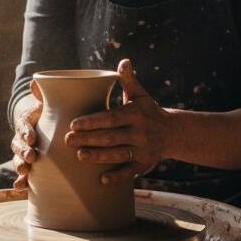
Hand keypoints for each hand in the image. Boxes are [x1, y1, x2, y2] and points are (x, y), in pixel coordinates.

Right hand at [10, 80, 42, 189]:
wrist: (48, 124)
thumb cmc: (50, 112)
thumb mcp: (47, 102)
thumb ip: (42, 94)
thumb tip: (35, 82)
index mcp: (26, 121)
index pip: (23, 125)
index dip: (26, 132)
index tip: (32, 137)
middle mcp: (22, 137)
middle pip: (18, 144)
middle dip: (23, 151)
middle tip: (32, 156)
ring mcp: (24, 152)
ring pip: (18, 159)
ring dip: (20, 165)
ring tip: (25, 171)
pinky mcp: (28, 165)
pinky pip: (22, 174)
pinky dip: (20, 181)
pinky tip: (20, 187)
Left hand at [64, 59, 172, 185]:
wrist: (173, 132)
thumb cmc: (148, 110)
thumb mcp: (139, 94)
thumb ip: (128, 79)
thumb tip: (124, 60)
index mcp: (134, 113)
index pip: (110, 118)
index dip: (92, 121)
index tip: (73, 124)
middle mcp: (139, 132)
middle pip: (111, 137)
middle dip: (89, 139)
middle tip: (67, 140)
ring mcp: (142, 149)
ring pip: (118, 154)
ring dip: (99, 156)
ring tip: (80, 156)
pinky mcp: (145, 164)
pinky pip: (130, 172)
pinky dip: (118, 177)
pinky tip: (102, 181)